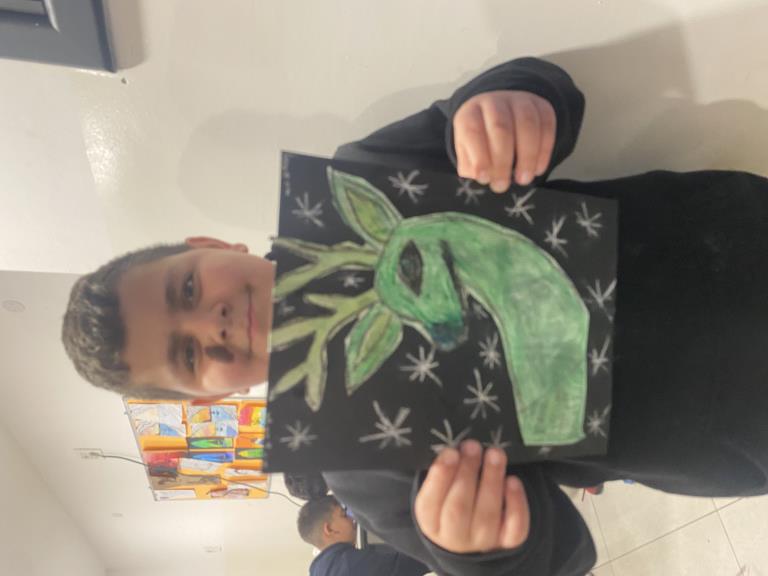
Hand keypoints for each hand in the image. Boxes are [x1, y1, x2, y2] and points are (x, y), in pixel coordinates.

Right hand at [414, 440, 529, 553]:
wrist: (469, 532)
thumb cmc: (451, 499)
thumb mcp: (438, 488)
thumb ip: (444, 471)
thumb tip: (458, 448)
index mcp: (430, 521)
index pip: (430, 503)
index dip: (441, 477)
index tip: (451, 452)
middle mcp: (454, 536)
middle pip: (459, 508)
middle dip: (467, 473)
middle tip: (473, 446)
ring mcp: (482, 541)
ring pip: (488, 515)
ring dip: (492, 480)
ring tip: (495, 453)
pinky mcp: (507, 542)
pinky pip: (515, 527)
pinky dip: (516, 503)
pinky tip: (513, 480)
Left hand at [453, 90, 555, 191]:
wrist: (500, 118)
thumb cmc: (481, 142)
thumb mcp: (468, 154)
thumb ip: (472, 167)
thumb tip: (481, 179)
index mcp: (470, 113)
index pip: (473, 130)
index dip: (479, 156)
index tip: (484, 178)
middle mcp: (494, 102)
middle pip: (500, 127)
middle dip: (502, 160)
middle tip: (503, 185)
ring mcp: (519, 101)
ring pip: (527, 123)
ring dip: (527, 155)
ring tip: (524, 179)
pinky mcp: (541, 105)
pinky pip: (547, 125)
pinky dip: (544, 150)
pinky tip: (538, 168)